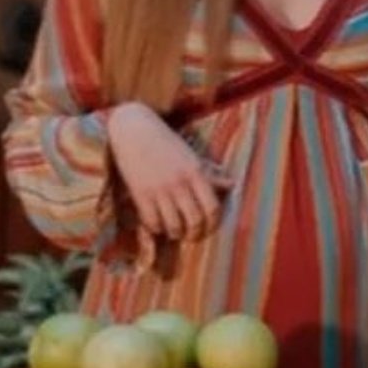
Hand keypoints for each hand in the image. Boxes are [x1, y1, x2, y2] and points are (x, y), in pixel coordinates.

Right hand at [108, 102, 233, 242]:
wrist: (135, 130)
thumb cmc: (166, 143)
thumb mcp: (192, 156)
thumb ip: (211, 173)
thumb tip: (232, 185)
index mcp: (196, 172)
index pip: (213, 207)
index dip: (214, 224)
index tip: (209, 228)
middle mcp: (180, 182)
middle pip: (195, 220)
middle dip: (196, 234)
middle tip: (193, 236)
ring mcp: (160, 189)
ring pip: (174, 225)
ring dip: (176, 233)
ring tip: (176, 232)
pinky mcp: (140, 194)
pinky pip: (152, 222)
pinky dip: (157, 228)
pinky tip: (159, 224)